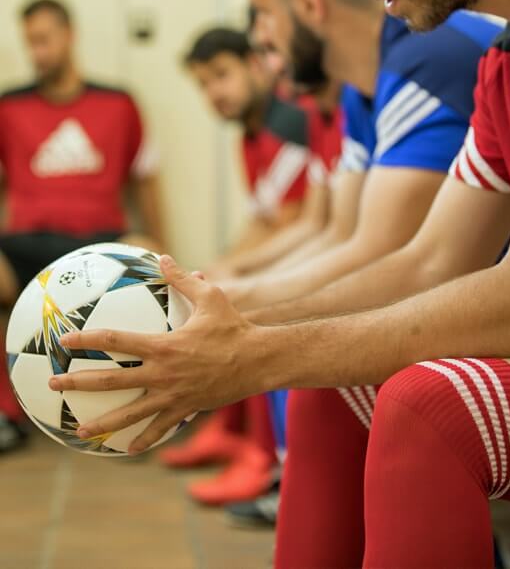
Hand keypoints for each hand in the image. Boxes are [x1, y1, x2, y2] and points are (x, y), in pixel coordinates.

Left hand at [48, 256, 267, 453]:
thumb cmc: (234, 327)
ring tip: (78, 431)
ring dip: (102, 423)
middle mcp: (162, 373)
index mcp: (163, 345)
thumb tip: (162, 257)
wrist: (258, 362)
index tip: (64, 341)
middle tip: (54, 384)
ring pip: (130, 413)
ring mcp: (172, 395)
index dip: (88, 339)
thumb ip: (182, 279)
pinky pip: (160, 428)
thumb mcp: (210, 297)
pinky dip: (144, 440)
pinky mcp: (185, 409)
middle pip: (112, 381)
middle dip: (79, 382)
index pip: (116, 341)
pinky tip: (129, 450)